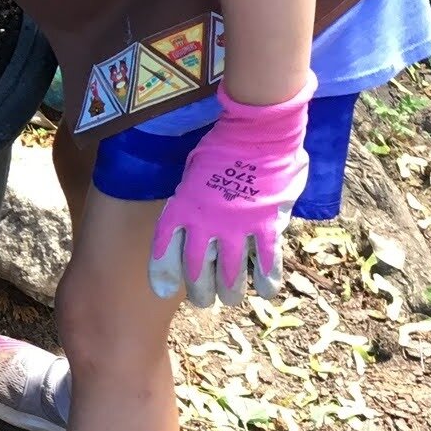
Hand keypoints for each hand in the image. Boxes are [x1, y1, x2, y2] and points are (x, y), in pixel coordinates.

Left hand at [148, 74, 316, 305]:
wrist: (256, 130)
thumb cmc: (221, 144)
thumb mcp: (192, 170)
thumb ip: (191, 196)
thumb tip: (191, 211)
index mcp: (182, 207)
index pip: (164, 249)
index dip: (163, 273)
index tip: (163, 290)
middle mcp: (205, 224)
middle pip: (197, 271)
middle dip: (199, 290)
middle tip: (203, 299)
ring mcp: (237, 227)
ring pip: (230, 274)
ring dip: (230, 291)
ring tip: (231, 298)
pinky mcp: (266, 225)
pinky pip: (266, 262)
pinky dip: (266, 280)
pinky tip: (266, 291)